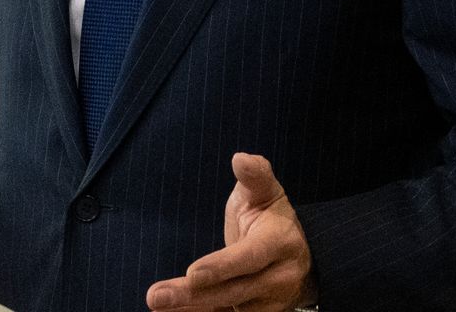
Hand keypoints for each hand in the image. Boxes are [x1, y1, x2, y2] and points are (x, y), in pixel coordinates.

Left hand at [146, 152, 316, 311]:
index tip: (192, 273)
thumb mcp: (267, 193)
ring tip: (158, 304)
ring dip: (190, 309)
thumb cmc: (271, 218)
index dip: (222, 267)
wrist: (298, 256)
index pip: (250, 258)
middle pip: (235, 290)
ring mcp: (269, 302)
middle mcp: (278, 277)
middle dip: (194, 295)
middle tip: (157, 296)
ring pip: (227, 308)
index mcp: (281, 243)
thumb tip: (240, 158)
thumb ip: (255, 176)